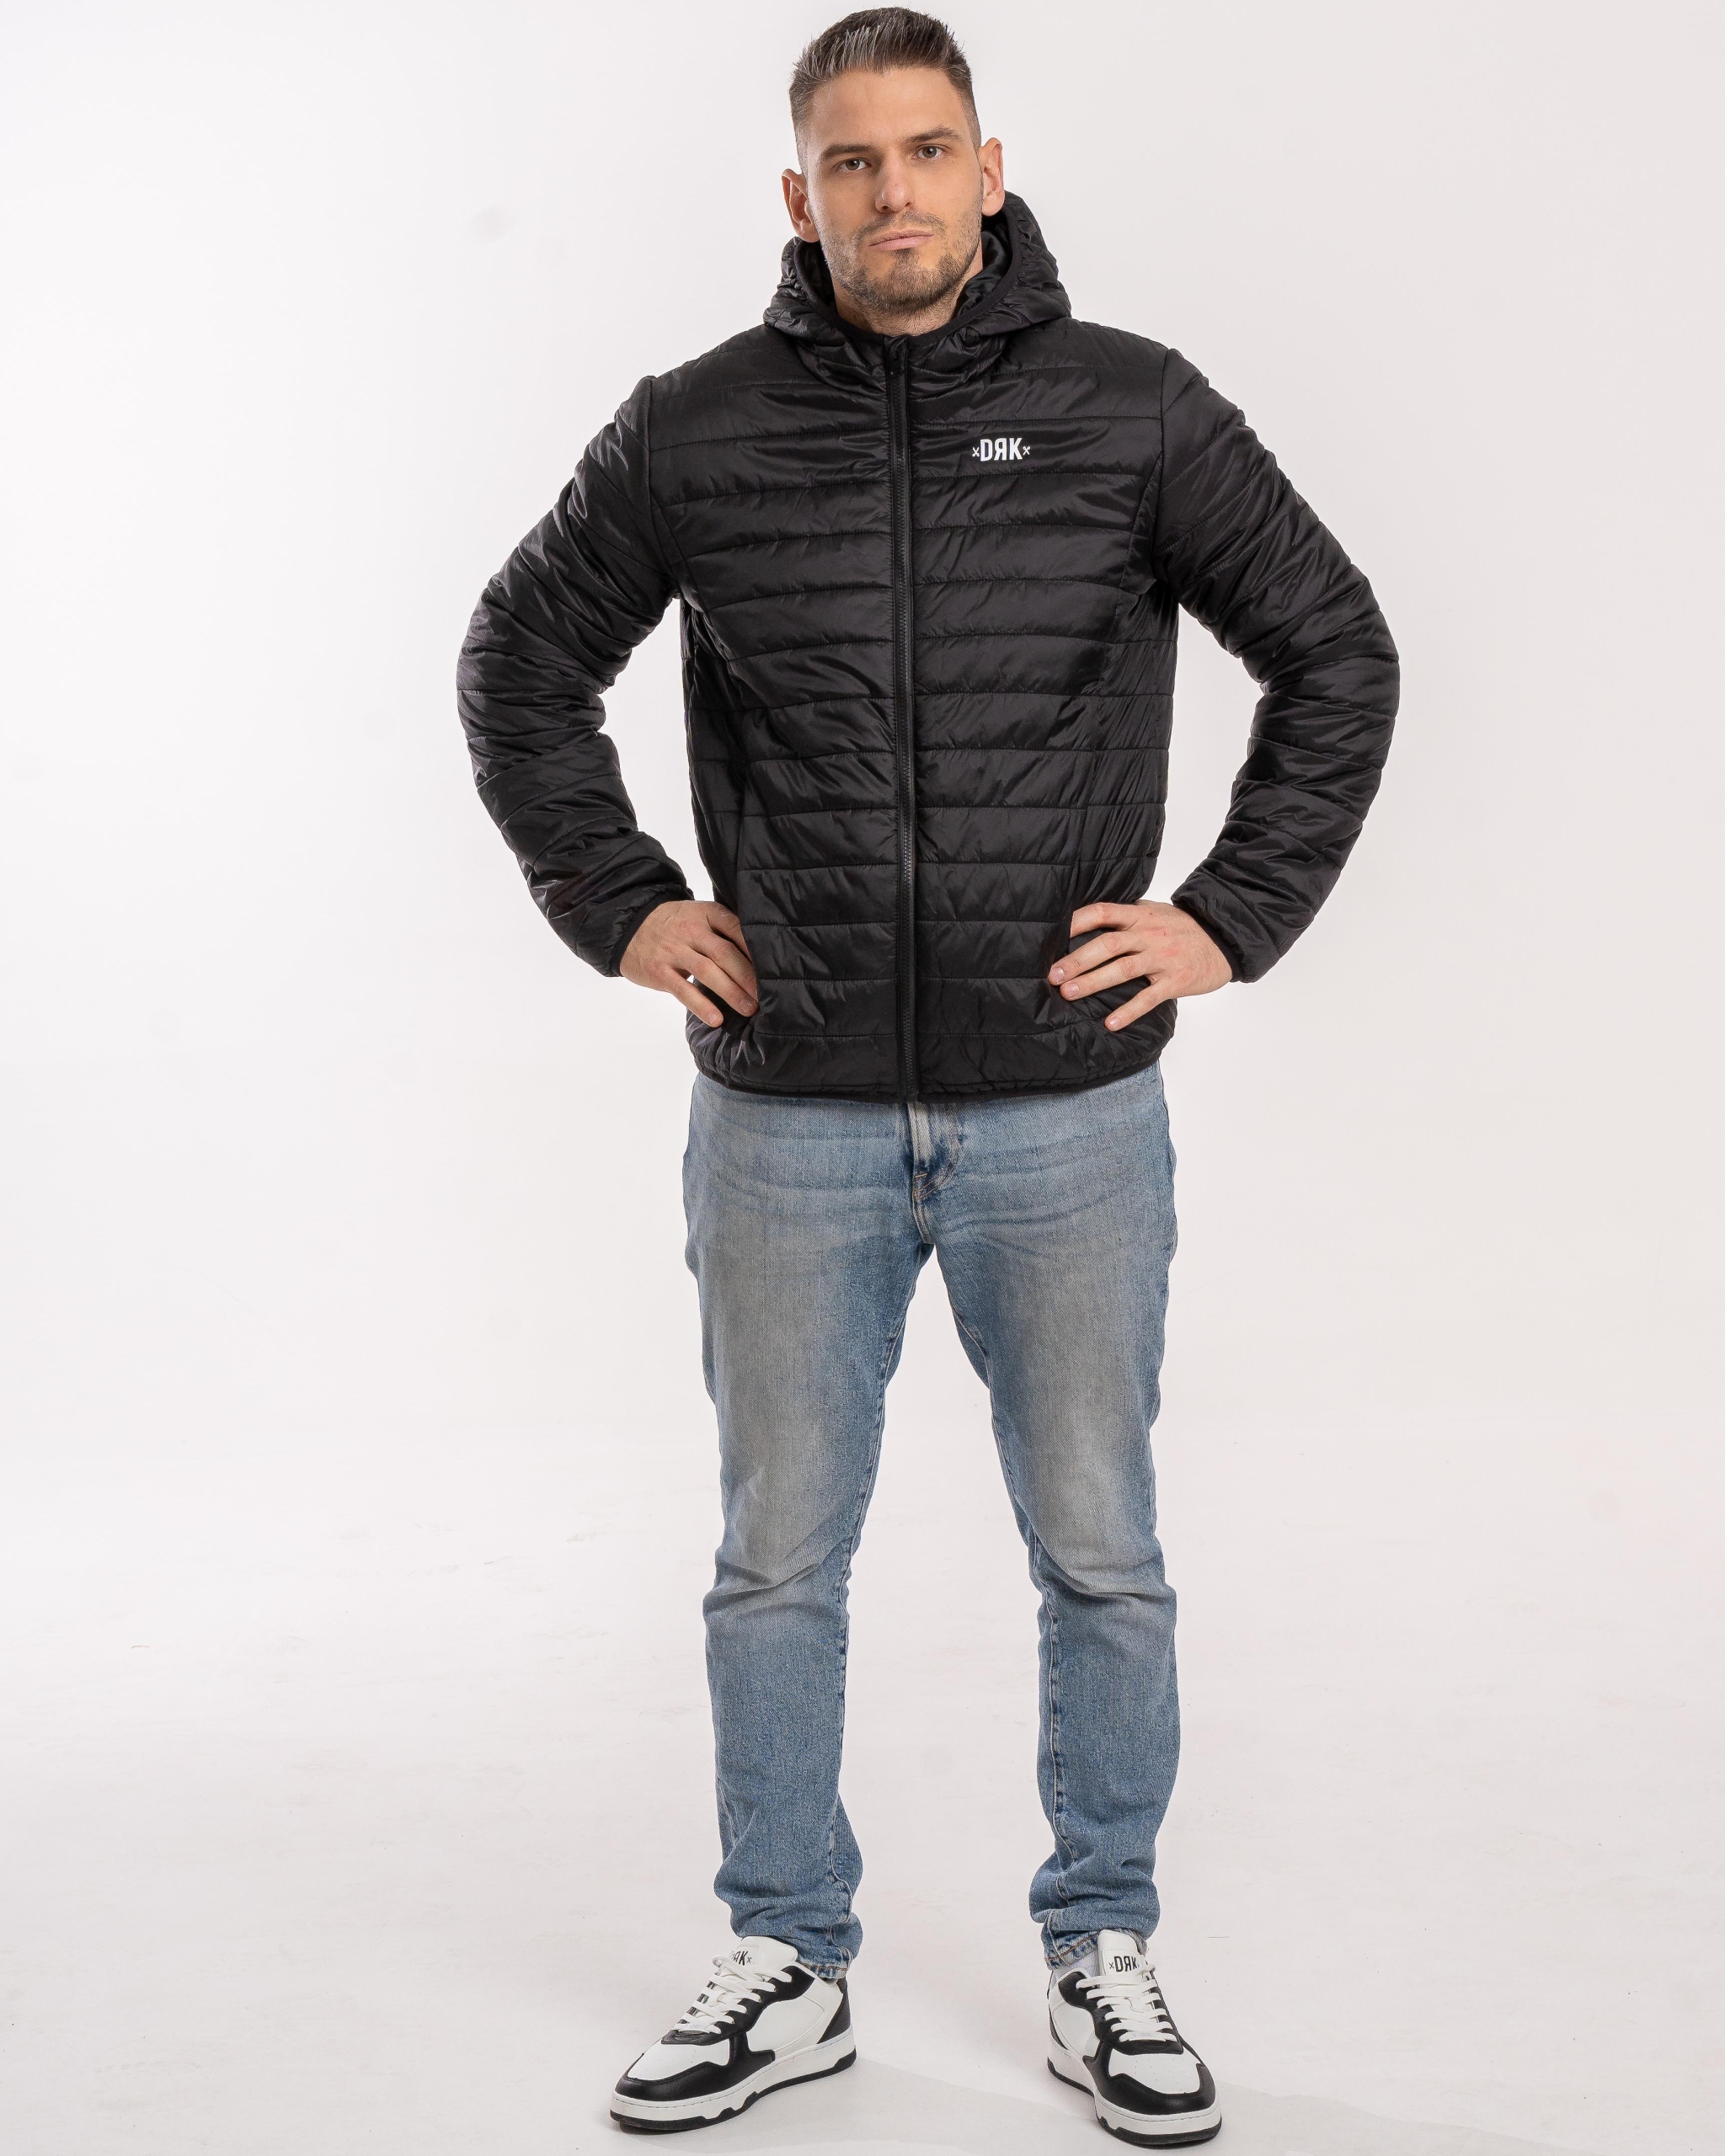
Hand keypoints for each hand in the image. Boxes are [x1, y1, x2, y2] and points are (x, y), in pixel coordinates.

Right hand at [621, 900, 757, 1026]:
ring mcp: (673, 950)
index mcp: (706, 914)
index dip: (756, 950)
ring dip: (731, 992)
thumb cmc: (674, 925)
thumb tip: (761, 957)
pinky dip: (701, 1005)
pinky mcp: (659, 970)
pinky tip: (716, 1019)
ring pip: (707, 972)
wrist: (629, 925)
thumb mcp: (699, 916)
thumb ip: (724, 930)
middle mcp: (691, 930)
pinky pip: (683, 990)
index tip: (773, 969)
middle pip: (725, 954)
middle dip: (748, 977)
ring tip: (749, 1009)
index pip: (736, 929)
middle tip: (766, 997)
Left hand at [1047, 900, 1231, 1029]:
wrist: (1225, 938)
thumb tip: (1090, 919)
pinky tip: (1110, 1023)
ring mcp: (1162, 958)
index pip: (1102, 913)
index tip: (1053, 935)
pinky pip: (1148, 998)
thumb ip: (1127, 916)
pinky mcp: (1175, 981)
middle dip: (1077, 960)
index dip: (1076, 922)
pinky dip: (1129, 1011)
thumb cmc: (1183, 927)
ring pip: (1122, 970)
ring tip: (1069, 994)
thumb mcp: (1155, 912)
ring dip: (1093, 982)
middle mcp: (1148, 935)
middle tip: (1053, 975)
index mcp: (1140, 915)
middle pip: (1107, 945)